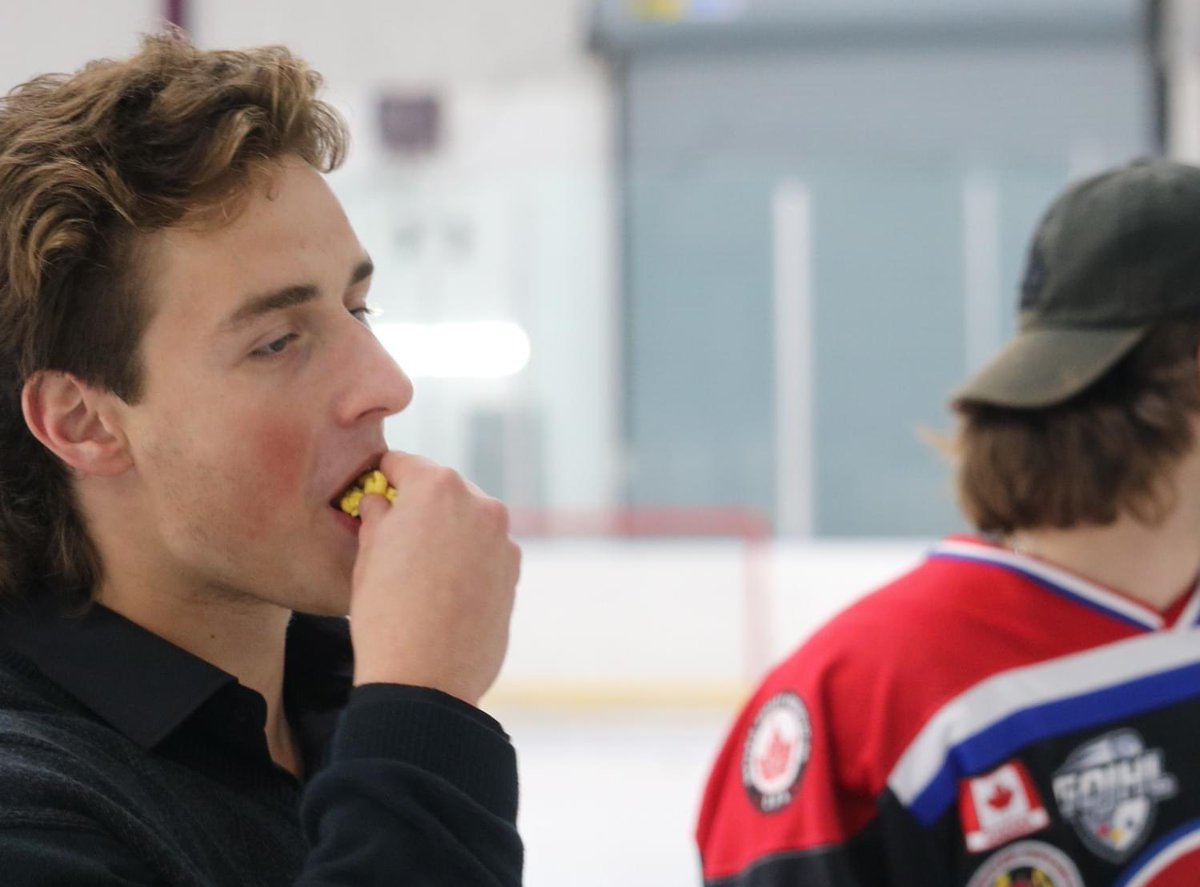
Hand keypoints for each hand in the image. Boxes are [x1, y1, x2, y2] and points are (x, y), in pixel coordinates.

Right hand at [348, 452, 520, 705]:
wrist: (425, 680)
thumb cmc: (386, 616)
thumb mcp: (367, 557)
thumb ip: (377, 517)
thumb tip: (380, 502)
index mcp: (435, 488)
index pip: (405, 465)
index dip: (385, 477)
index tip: (375, 490)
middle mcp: (478, 502)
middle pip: (443, 490)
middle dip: (421, 506)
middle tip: (395, 534)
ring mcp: (502, 537)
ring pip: (469, 520)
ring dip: (449, 532)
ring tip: (421, 569)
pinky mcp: (515, 570)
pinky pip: (487, 551)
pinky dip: (469, 559)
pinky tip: (446, 590)